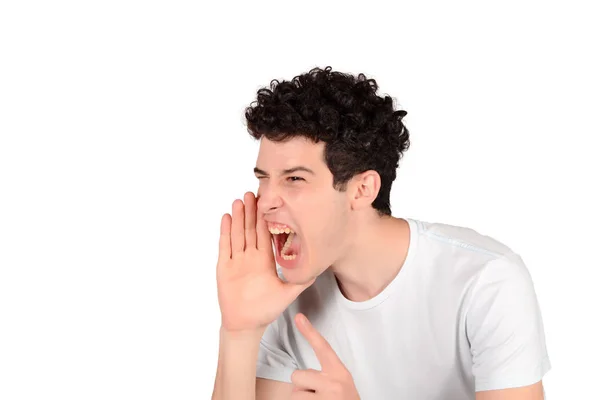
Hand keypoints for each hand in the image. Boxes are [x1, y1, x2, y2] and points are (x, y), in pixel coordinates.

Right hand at [216, 192, 314, 332]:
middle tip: (253, 192)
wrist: (246, 324)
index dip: (267, 218)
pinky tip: (227, 218)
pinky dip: (226, 232)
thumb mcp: (288, 293)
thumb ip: (301, 281)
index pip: (266, 234)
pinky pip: (225, 246)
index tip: (269, 202)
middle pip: (251, 229)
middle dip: (252, 211)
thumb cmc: (266, 309)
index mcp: (265, 259)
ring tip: (240, 200)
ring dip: (239, 217)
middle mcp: (251, 256)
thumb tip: (318, 269)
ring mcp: (237, 260)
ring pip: (238, 233)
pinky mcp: (225, 266)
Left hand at [291, 313, 360, 398]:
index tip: (298, 317)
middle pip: (297, 376)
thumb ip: (325, 376)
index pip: (323, 348)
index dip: (310, 332)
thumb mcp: (341, 385)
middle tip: (318, 396)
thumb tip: (300, 376)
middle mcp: (333, 383)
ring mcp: (326, 398)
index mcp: (339, 373)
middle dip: (302, 388)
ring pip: (294, 394)